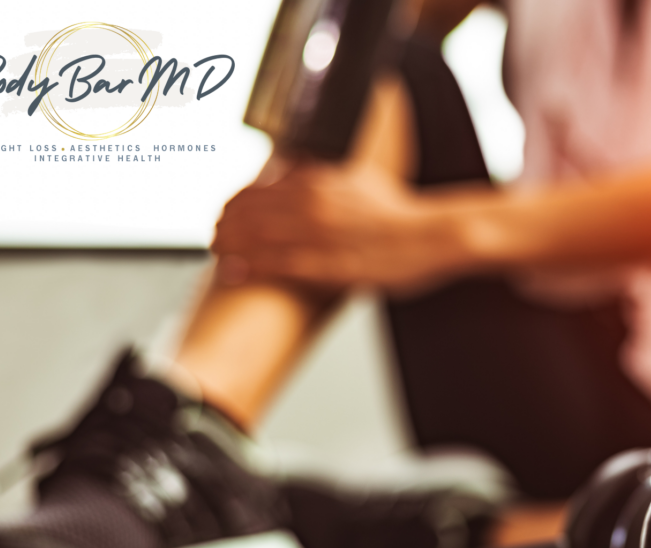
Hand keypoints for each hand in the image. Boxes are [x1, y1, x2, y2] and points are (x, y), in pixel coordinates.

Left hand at [212, 162, 469, 292]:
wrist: (437, 234)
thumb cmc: (405, 213)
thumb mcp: (362, 179)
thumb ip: (327, 178)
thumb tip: (302, 173)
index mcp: (320, 182)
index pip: (260, 189)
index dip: (235, 202)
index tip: (224, 211)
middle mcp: (312, 204)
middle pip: (251, 212)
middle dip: (225, 224)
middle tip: (212, 235)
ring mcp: (319, 236)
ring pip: (257, 238)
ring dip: (230, 245)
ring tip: (215, 252)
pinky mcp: (329, 265)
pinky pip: (279, 266)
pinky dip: (251, 267)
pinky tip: (233, 272)